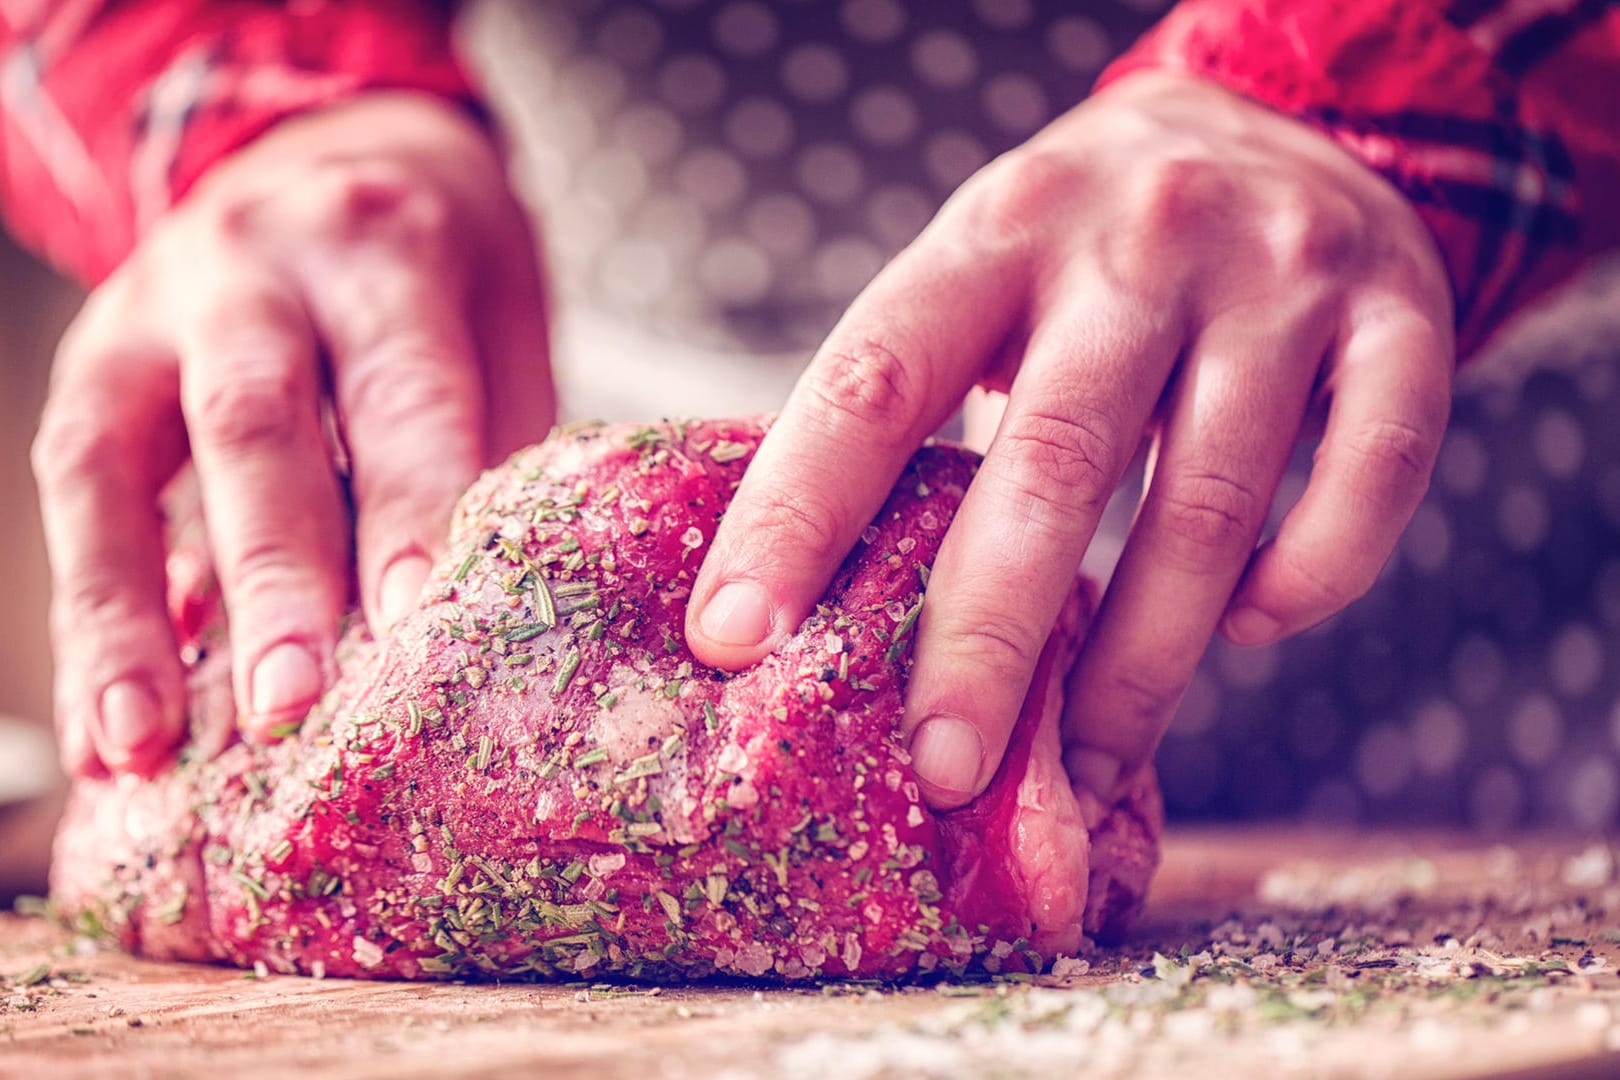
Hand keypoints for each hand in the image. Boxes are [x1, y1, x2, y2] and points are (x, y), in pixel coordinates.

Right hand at [33, 93, 552, 776]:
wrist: (325, 146)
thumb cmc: (438, 263)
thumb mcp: (498, 315)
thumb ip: (491, 446)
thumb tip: (487, 616)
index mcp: (386, 248)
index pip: (399, 391)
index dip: (405, 509)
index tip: (412, 630)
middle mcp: (256, 270)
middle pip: (253, 424)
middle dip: (271, 575)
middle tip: (287, 707)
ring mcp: (151, 312)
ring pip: (115, 461)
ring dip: (127, 616)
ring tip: (139, 746)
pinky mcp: (90, 363)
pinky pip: (74, 491)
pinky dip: (92, 616)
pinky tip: (104, 726)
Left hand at [685, 71, 1452, 809]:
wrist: (1285, 119)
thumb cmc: (1089, 246)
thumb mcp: (985, 272)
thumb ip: (923, 408)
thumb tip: (823, 612)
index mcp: (997, 234)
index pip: (874, 382)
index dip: (794, 515)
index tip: (734, 640)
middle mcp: (1138, 244)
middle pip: (1048, 466)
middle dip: (987, 641)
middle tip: (940, 771)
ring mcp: (1279, 278)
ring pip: (1205, 507)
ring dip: (1144, 663)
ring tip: (1092, 761)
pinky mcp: (1403, 318)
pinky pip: (1370, 479)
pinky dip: (1306, 579)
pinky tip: (1247, 627)